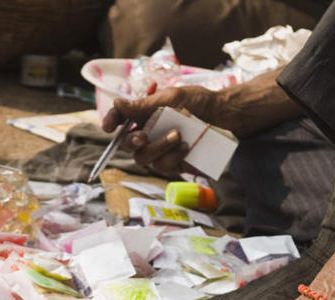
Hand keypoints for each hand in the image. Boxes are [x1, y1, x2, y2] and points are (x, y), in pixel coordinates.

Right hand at [101, 86, 216, 175]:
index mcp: (143, 114)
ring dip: (158, 148)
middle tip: (144, 136)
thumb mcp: (171, 98)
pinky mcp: (173, 163)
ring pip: (144, 158)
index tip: (109, 126)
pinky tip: (186, 148)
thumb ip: (144, 105)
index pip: (120, 119)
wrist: (224, 115)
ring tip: (178, 136)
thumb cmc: (197, 102)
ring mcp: (159, 150)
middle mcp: (148, 133)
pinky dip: (173, 158)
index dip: (111, 122)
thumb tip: (117, 103)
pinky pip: (163, 167)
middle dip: (134, 141)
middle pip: (128, 144)